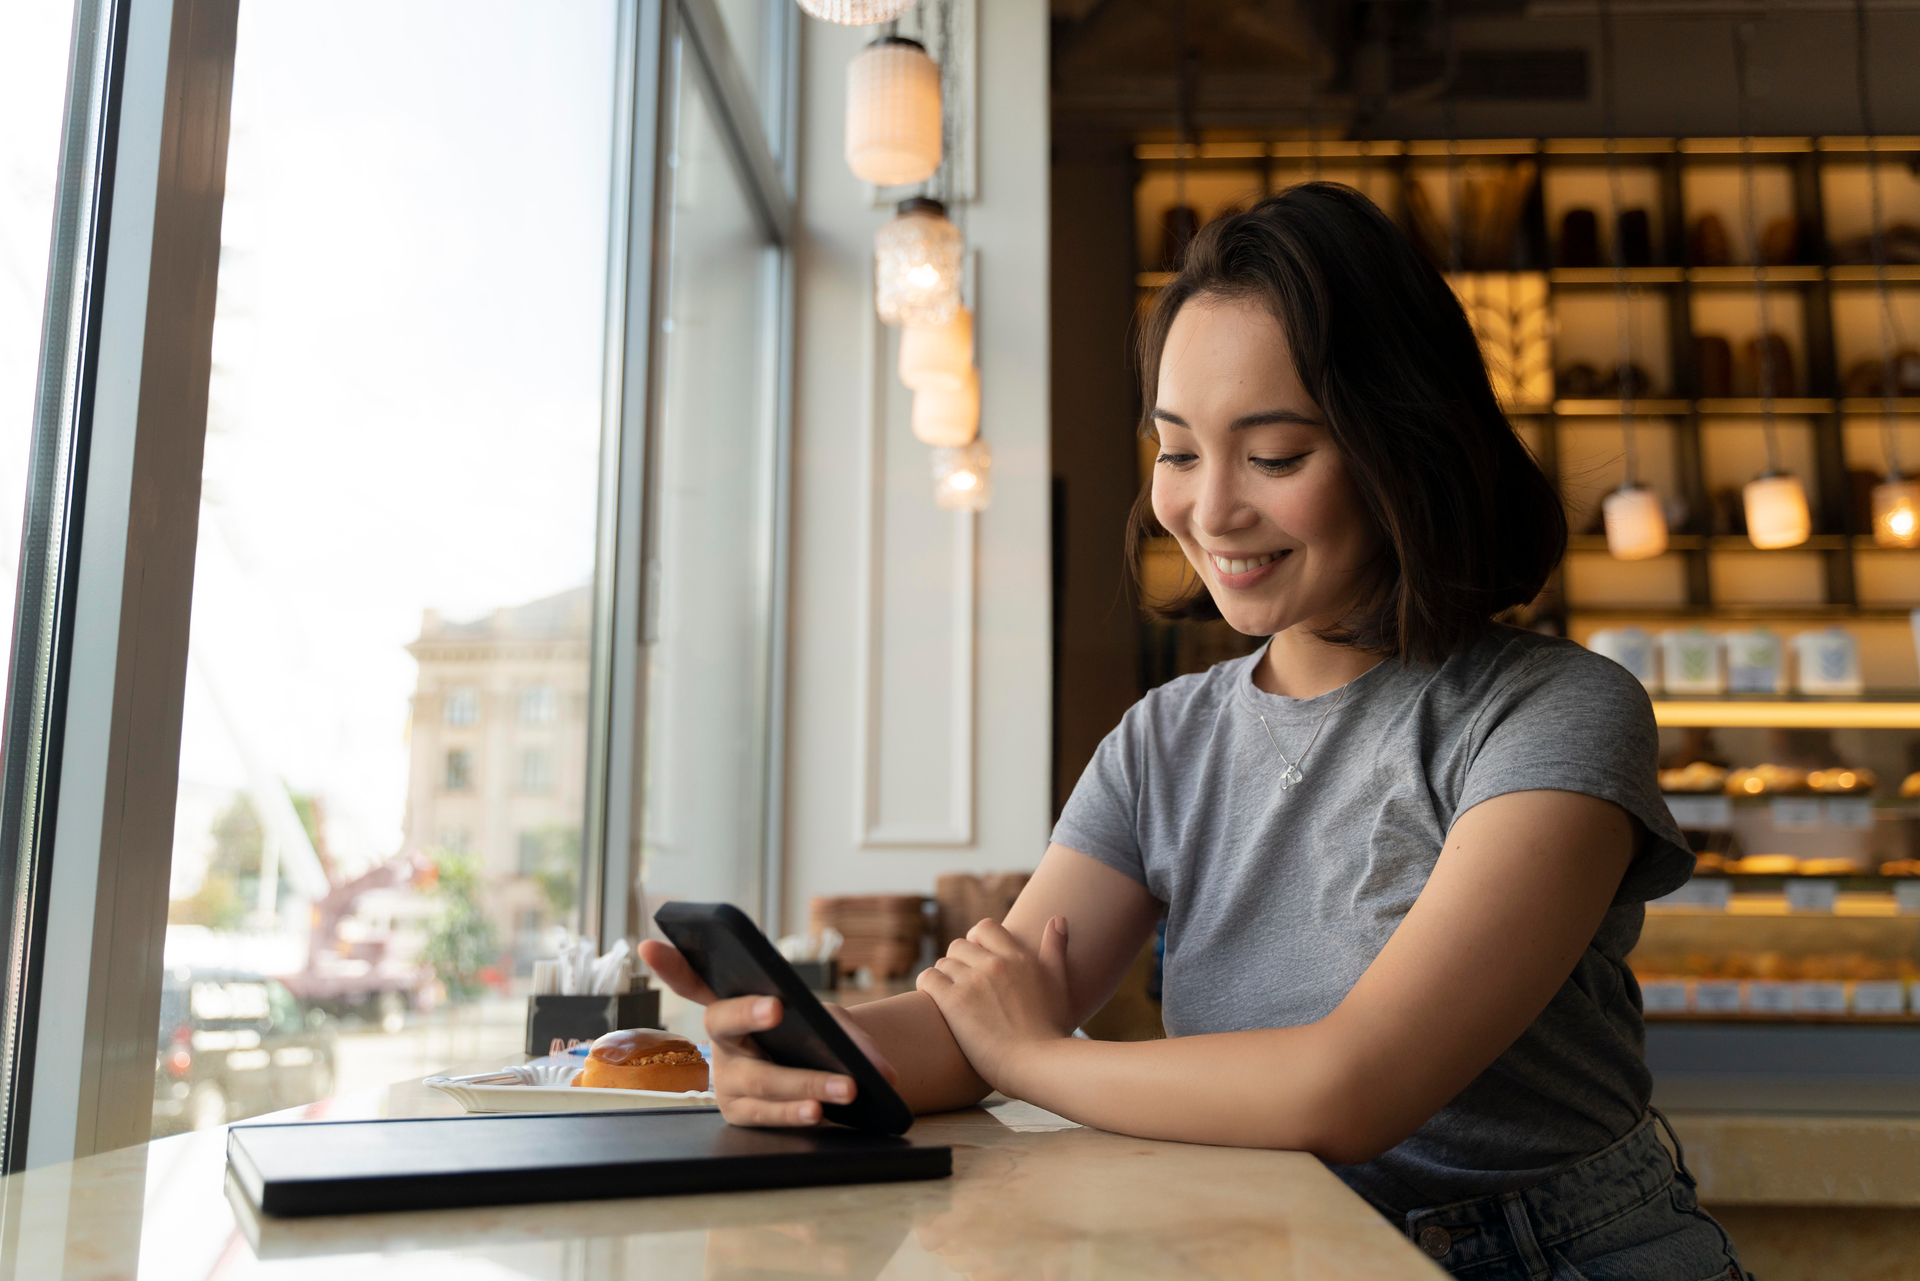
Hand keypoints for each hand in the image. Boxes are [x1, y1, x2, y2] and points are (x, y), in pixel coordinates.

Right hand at [638, 939, 899, 1126]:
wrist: (818, 1077)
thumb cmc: (811, 1037)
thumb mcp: (829, 1024)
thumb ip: (854, 1038)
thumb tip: (884, 1071)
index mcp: (732, 1004)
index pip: (693, 980)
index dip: (669, 964)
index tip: (649, 945)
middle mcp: (721, 1040)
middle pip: (724, 1022)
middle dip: (749, 1012)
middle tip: (777, 1005)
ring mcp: (726, 1080)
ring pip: (757, 1080)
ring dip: (804, 1082)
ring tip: (844, 1087)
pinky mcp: (741, 1113)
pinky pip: (764, 1115)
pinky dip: (793, 1113)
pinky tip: (817, 1112)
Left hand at [914, 916, 1073, 1090]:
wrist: (1038, 1063)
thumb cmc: (1051, 1030)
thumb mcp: (1059, 983)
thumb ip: (1055, 949)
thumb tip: (1058, 918)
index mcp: (1019, 957)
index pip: (985, 927)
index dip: (975, 940)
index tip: (976, 957)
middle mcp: (996, 963)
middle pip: (960, 946)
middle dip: (958, 962)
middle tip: (962, 984)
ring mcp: (974, 981)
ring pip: (943, 963)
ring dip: (944, 978)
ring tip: (951, 998)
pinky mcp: (954, 1001)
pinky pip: (928, 978)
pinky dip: (927, 985)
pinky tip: (934, 1000)